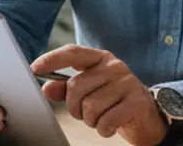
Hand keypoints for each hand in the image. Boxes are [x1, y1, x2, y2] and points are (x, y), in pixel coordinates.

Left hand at [31, 44, 167, 144]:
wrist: (148, 116)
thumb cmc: (115, 101)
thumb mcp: (91, 92)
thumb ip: (67, 89)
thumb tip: (46, 88)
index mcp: (101, 59)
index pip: (73, 53)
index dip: (52, 59)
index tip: (34, 68)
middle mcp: (115, 67)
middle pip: (76, 86)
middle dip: (74, 107)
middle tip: (83, 113)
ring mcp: (127, 83)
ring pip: (90, 106)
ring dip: (90, 120)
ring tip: (100, 119)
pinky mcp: (136, 102)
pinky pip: (106, 120)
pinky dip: (103, 129)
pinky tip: (109, 126)